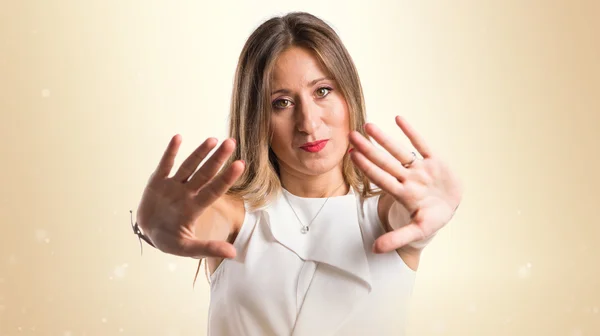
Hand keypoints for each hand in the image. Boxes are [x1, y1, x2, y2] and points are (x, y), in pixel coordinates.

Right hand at [136, 135, 244, 258]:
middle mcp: (187, 193)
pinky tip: (178, 138)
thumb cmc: (169, 240)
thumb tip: (233, 254)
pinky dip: (170, 152)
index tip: (240, 164)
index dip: (226, 178)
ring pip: (189, 166)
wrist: (148, 233)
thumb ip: (208, 249)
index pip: (214, 190)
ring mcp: (173, 186)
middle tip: (231, 142)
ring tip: (213, 139)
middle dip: (217, 159)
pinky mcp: (157, 182)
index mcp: (194, 208)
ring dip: (199, 153)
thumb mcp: (187, 248)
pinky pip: (165, 164)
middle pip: (205, 173)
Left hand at [349, 116, 462, 252]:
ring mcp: (420, 169)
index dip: (368, 167)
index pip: (381, 178)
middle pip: (385, 161)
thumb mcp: (416, 231)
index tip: (353, 155)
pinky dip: (412, 132)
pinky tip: (398, 118)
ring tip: (368, 126)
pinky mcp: (435, 162)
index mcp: (403, 194)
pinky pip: (422, 144)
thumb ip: (396, 238)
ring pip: (400, 150)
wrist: (450, 209)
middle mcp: (408, 178)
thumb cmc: (431, 220)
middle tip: (350, 135)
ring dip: (384, 138)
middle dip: (369, 149)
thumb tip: (374, 250)